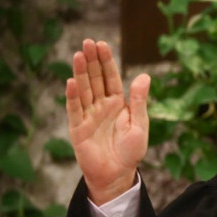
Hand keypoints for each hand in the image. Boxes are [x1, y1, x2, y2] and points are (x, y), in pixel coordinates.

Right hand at [65, 39, 150, 204]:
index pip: (110, 77)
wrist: (118, 174)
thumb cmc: (131, 151)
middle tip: (87, 42)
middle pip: (95, 79)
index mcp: (118, 103)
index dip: (106, 61)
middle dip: (91, 61)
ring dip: (80, 73)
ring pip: (84, 90)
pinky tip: (71, 82)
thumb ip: (140, 101)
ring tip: (78, 55)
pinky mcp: (78, 128)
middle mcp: (101, 106)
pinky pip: (74, 110)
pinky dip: (73, 96)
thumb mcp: (140, 125)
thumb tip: (145, 76)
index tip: (102, 44)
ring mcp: (88, 116)